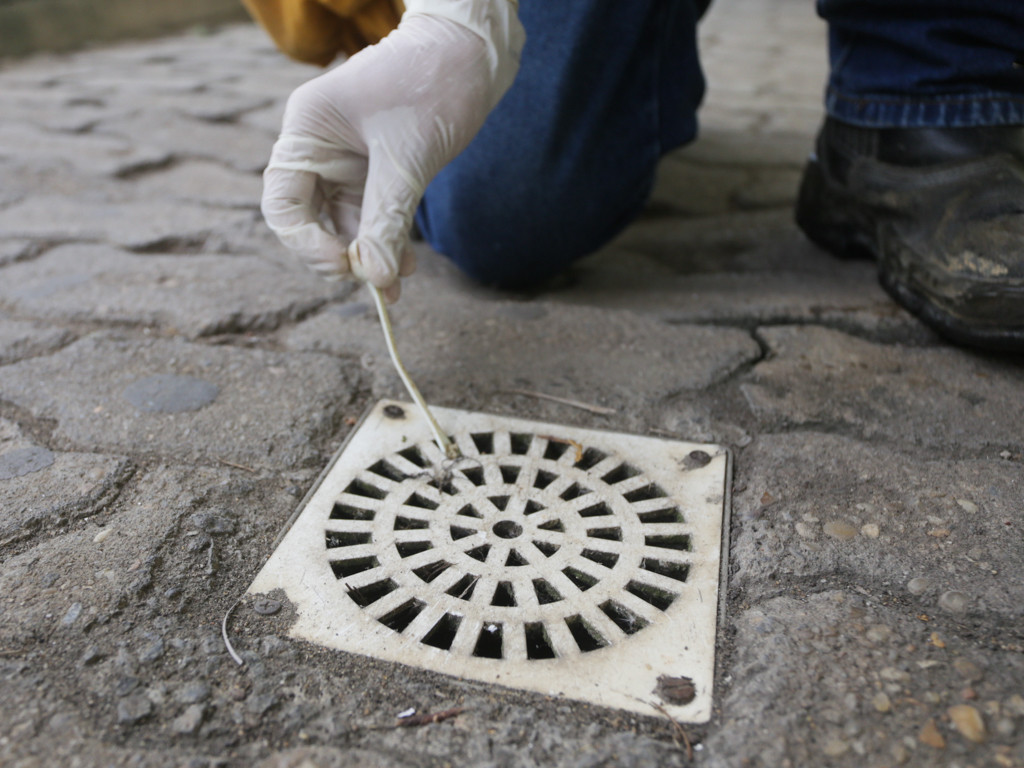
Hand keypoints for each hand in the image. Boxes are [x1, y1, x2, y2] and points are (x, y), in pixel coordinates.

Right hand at [261, 0, 523, 300]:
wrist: (473, 55)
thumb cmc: (433, 85)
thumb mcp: (407, 158)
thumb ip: (387, 218)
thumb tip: (376, 277)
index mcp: (308, 130)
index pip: (283, 202)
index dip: (306, 243)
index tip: (345, 265)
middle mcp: (318, 147)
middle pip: (308, 220)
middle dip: (340, 254)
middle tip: (375, 281)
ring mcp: (345, 161)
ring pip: (344, 224)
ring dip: (369, 255)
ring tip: (398, 282)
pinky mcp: (375, 171)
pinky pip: (371, 216)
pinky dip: (386, 241)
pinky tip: (405, 265)